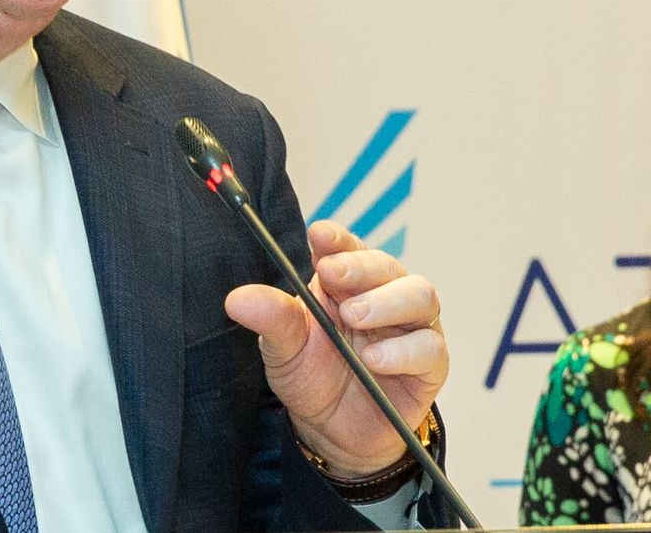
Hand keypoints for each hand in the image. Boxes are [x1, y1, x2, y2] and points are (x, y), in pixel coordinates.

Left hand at [224, 221, 447, 476]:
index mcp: (342, 282)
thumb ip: (271, 320)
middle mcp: (380, 295)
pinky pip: (429, 347)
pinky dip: (402, 350)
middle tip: (332, 275)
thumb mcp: (282, 348)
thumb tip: (236, 299)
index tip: (319, 235)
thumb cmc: (310, 376)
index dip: (336, 237)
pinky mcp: (429, 364)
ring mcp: (409, 327)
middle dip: (359, 265)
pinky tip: (374, 359)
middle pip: (385, 264)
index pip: (345, 247)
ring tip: (354, 317)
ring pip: (420, 295)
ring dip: (387, 301)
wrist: (331, 432)